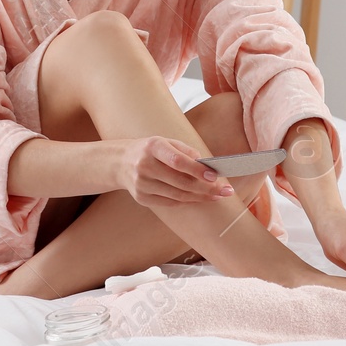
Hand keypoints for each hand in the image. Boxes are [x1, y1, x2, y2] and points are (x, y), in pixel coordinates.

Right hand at [116, 136, 233, 206]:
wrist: (120, 162)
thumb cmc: (150, 151)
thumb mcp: (166, 142)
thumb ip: (186, 151)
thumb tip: (207, 165)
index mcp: (152, 147)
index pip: (178, 161)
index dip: (197, 170)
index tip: (215, 176)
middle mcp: (144, 166)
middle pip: (180, 182)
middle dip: (206, 188)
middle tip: (225, 191)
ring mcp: (141, 184)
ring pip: (177, 195)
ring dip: (200, 197)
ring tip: (217, 196)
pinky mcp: (141, 198)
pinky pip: (170, 203)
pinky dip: (187, 201)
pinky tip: (199, 198)